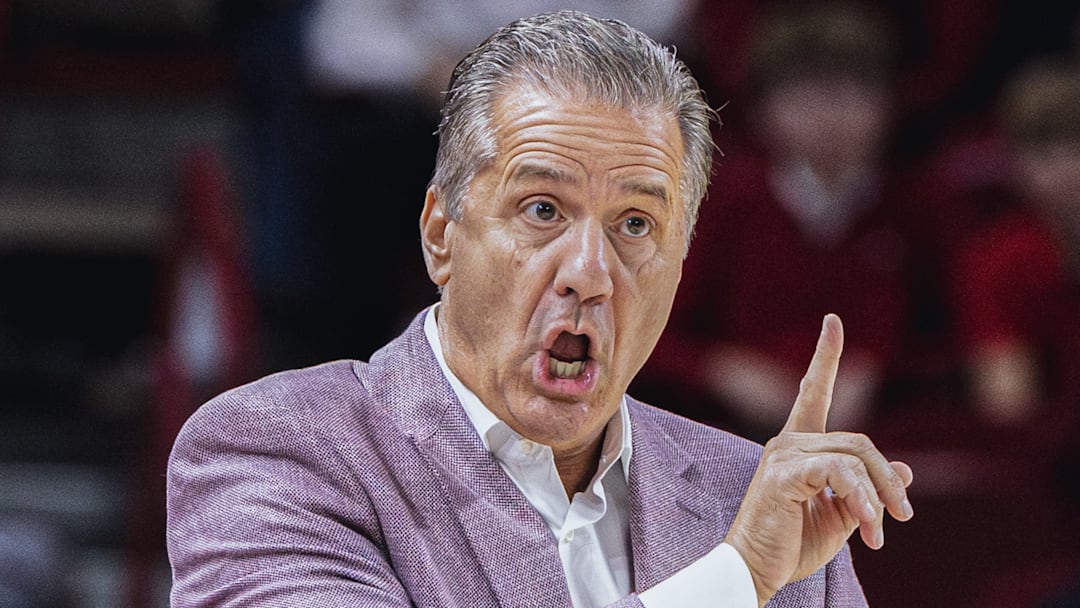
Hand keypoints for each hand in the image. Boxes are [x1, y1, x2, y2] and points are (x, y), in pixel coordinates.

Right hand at [723, 314, 913, 606]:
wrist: (755, 571)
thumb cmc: (791, 546)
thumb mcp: (841, 516)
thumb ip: (866, 491)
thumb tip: (903, 471)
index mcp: (799, 447)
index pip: (814, 392)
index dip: (826, 357)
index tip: (832, 323)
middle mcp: (789, 442)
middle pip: (858, 441)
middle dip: (886, 479)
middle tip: (902, 517)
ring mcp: (784, 455)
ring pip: (853, 456)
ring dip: (877, 495)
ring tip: (879, 533)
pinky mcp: (784, 473)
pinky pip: (837, 472)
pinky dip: (859, 497)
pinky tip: (864, 524)